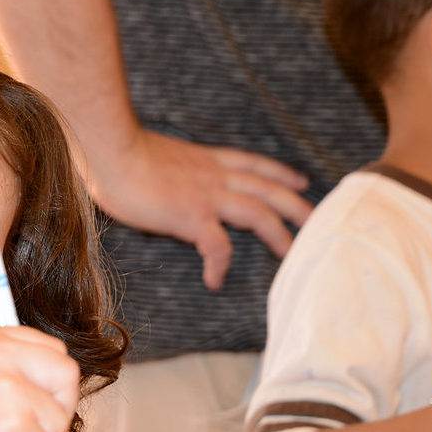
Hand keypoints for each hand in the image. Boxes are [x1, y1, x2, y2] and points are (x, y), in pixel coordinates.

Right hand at [0, 325, 80, 431]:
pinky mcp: (13, 429)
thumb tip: (65, 372)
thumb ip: (17, 365)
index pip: (55, 350)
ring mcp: (6, 393)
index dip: (52, 380)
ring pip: (60, 417)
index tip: (34, 398)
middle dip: (61, 405)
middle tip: (34, 424)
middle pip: (67, 374)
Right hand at [88, 130, 311, 289]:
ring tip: (292, 256)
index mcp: (206, 160)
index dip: (279, 172)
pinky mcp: (192, 216)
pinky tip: (215, 281)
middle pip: (268, 189)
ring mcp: (207, 195)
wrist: (113, 150)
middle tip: (318, 221)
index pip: (253, 163)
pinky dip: (220, 265)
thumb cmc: (119, 151)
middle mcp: (214, 175)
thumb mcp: (156, 154)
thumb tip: (160, 179)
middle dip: (297, 205)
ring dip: (279, 235)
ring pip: (259, 214)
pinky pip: (217, 246)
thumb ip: (168, 168)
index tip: (300, 181)